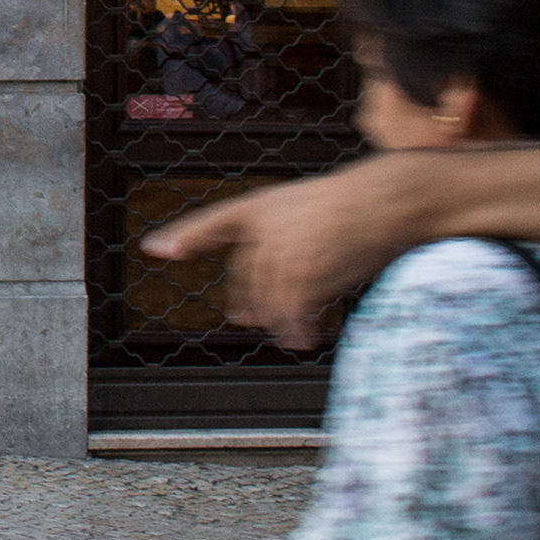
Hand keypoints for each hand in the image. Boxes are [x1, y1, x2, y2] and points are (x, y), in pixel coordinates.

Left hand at [139, 163, 409, 348]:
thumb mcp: (301, 205)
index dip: (186, 235)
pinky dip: (298, 329)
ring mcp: (279, 253)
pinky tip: (305, 338)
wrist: (383, 200)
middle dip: (249, 301)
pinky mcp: (301, 276)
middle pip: (246, 277)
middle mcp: (262, 229)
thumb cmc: (352, 204)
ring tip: (290, 336)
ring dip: (278, 322)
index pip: (213, 221)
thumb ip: (275, 235)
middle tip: (244, 318)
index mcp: (259, 205)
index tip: (156, 248)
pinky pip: (292, 313)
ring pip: (268, 300)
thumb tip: (257, 277)